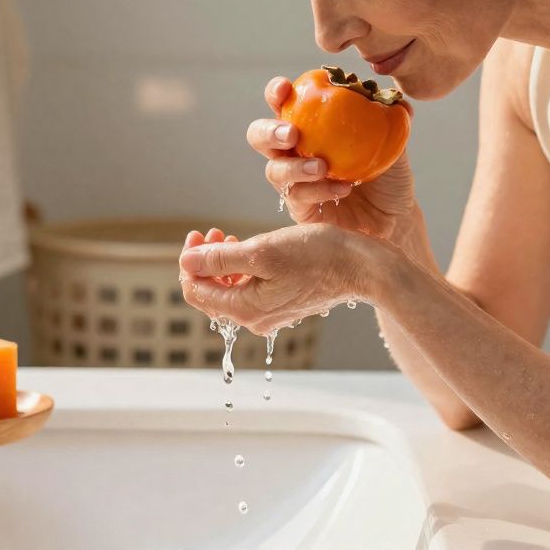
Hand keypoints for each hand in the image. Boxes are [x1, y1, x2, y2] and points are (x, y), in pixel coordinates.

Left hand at [178, 223, 391, 334]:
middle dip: (204, 261)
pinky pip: (251, 290)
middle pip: (211, 293)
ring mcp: (270, 313)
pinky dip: (242, 269)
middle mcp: (255, 318)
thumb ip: (220, 259)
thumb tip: (186, 262)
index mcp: (245, 309)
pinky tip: (250, 250)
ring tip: (228, 237)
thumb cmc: (317, 255)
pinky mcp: (284, 304)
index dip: (189, 262)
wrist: (363, 267)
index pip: (196, 291)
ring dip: (222, 263)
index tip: (197, 234)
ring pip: (231, 290)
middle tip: (211, 232)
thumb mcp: (263, 251)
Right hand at [248, 77, 416, 240]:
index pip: (283, 104)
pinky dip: (318, 190)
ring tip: (321, 167)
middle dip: (268, 132)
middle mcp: (295, 152)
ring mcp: (294, 181)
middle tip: (291, 134)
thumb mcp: (395, 145)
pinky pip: (297, 197)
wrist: (395, 218)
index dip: (276, 93)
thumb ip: (391, 121)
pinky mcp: (300, 209)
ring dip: (295, 167)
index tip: (285, 88)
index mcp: (310, 127)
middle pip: (259, 137)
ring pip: (274, 170)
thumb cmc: (389, 176)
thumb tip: (397, 102)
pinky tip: (342, 187)